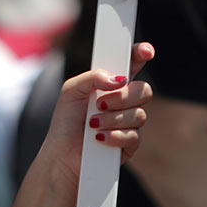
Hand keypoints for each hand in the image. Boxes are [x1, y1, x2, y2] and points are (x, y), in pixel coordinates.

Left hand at [40, 43, 154, 181]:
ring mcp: (130, 122)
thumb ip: (94, 77)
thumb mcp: (72, 90)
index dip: (141, 54)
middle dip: (123, 97)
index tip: (145, 51)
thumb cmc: (66, 121)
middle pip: (144, 89)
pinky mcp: (131, 144)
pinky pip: (134, 135)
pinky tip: (99, 138)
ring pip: (139, 114)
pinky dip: (115, 136)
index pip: (132, 64)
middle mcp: (124, 101)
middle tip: (100, 103)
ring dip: (112, 119)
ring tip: (92, 125)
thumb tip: (120, 79)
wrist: (62, 155)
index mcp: (112, 83)